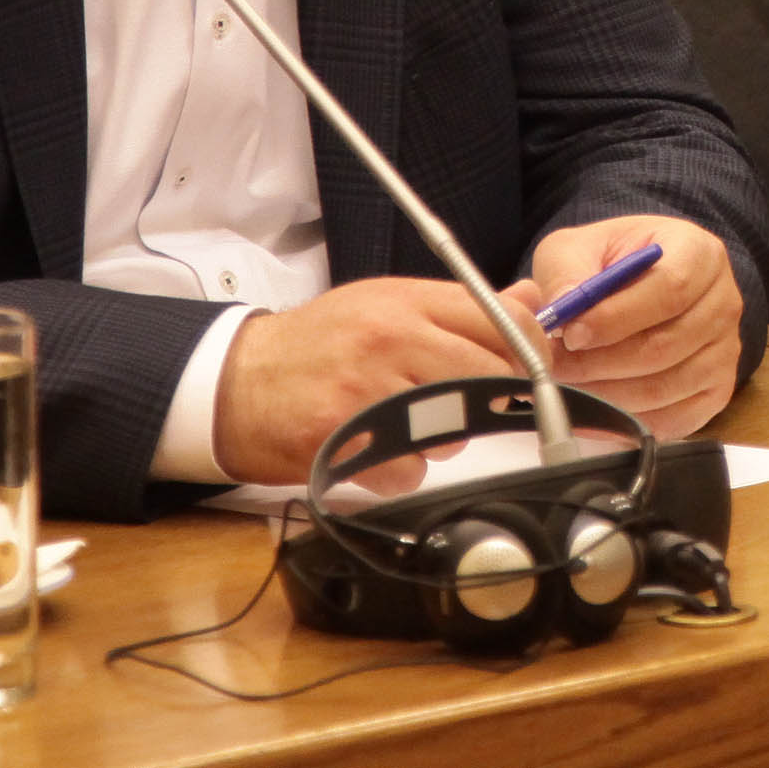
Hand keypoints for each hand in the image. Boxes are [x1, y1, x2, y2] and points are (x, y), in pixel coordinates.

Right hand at [211, 275, 539, 488]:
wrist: (237, 380)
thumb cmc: (319, 343)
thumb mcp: (387, 303)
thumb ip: (459, 307)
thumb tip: (531, 298)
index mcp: (406, 300)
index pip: (501, 319)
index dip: (527, 350)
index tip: (524, 369)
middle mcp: (389, 338)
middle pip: (486, 377)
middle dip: (487, 400)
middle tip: (464, 405)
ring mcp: (365, 388)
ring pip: (452, 430)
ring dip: (440, 439)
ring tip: (404, 424)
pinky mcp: (342, 438)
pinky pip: (409, 471)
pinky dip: (400, 471)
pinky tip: (375, 452)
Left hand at [521, 217, 745, 437]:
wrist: (640, 284)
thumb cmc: (613, 263)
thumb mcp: (581, 246)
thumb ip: (567, 270)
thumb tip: (561, 307)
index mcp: (700, 253)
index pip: (671, 288)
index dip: (617, 317)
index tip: (571, 333)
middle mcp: (723, 303)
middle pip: (665, 345)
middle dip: (601, 362)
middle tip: (557, 365)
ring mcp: (724, 353)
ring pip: (663, 388)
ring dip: (606, 393)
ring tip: (568, 382)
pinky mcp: (715, 392)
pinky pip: (671, 420)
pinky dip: (625, 421)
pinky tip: (592, 407)